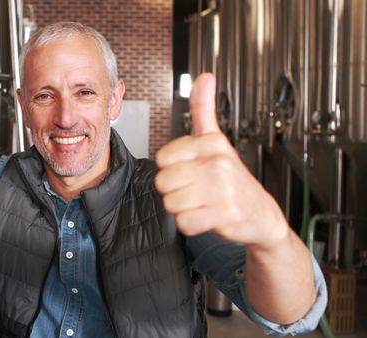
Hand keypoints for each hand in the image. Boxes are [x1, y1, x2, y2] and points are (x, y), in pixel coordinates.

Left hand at [154, 73, 287, 247]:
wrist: (261, 214)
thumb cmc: (231, 178)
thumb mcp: (216, 140)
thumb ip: (203, 109)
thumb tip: (204, 77)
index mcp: (212, 142)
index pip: (161, 158)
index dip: (171, 168)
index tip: (190, 169)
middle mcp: (218, 163)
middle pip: (163, 182)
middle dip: (174, 191)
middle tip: (195, 190)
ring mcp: (223, 190)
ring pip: (171, 203)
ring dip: (182, 208)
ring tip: (201, 203)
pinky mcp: (225, 215)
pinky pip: (184, 223)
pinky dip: (191, 224)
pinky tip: (207, 217)